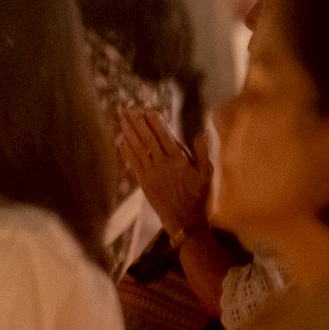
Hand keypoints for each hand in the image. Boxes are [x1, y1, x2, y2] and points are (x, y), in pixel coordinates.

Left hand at [118, 106, 210, 240]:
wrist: (185, 220)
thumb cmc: (199, 196)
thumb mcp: (207, 174)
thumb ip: (204, 152)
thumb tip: (203, 131)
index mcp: (179, 161)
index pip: (165, 136)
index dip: (155, 122)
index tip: (148, 109)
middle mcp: (163, 165)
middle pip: (148, 139)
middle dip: (139, 123)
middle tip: (130, 109)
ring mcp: (151, 173)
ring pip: (138, 149)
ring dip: (129, 133)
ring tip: (123, 119)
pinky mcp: (143, 182)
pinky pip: (133, 162)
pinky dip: (126, 150)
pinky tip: (121, 140)